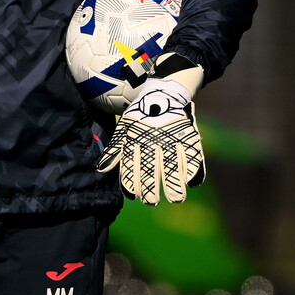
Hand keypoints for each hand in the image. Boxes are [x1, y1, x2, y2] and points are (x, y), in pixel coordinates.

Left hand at [96, 55, 205, 204]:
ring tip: (177, 199)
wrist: (163, 92)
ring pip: (173, 165)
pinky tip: (192, 182)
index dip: (132, 183)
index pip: (132, 166)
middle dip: (151, 189)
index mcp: (135, 140)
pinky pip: (192, 154)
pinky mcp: (187, 135)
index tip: (135, 196)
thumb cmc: (140, 116)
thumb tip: (101, 169)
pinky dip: (193, 169)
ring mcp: (171, 138)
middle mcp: (153, 141)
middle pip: (152, 169)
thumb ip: (114, 151)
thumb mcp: (124, 129)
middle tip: (151, 202)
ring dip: (175, 184)